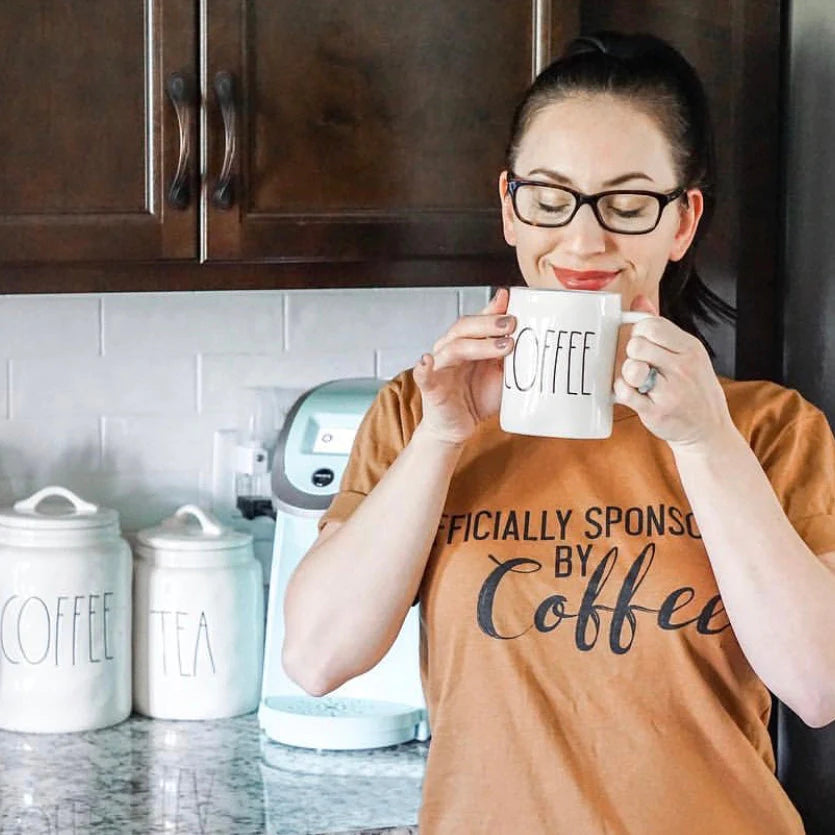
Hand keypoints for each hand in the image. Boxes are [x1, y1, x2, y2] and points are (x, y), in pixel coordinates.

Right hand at [413, 287, 515, 444]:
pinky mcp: (430, 388)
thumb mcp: (500, 373)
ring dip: (478, 345)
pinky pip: (423, 375)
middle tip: (511, 324)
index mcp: (466, 342)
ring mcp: (439, 367)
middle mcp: (450, 349)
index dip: (493, 308)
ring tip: (503, 346)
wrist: (458, 428)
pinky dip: (423, 367)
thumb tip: (531, 334)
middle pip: (465, 327)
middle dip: (489, 323)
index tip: (511, 300)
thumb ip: (510, 353)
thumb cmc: (477, 398)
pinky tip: (426, 361)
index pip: (477, 319)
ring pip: (454, 348)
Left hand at [613, 295, 735, 450]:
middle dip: (632, 353)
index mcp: (690, 348)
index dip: (639, 332)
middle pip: (636, 344)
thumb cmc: (692, 388)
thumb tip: (638, 300)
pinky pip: (624, 392)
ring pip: (630, 367)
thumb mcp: (687, 353)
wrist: (707, 429)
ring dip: (628, 373)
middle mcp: (683, 367)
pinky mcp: (656, 412)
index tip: (644, 344)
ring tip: (639, 380)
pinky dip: (622, 391)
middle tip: (642, 364)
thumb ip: (661, 327)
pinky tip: (632, 392)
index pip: (651, 325)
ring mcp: (671, 391)